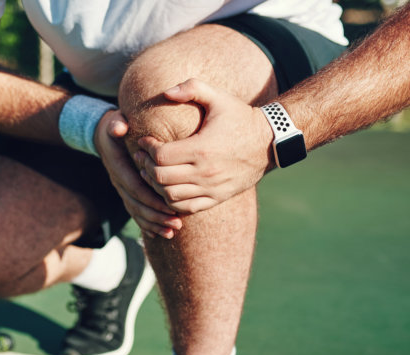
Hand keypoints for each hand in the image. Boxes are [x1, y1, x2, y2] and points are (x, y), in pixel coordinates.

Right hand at [94, 110, 182, 238]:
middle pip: (137, 205)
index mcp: (118, 167)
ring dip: (154, 223)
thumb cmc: (114, 126)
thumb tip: (119, 127)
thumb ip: (116, 124)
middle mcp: (118, 181)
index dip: (152, 199)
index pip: (136, 188)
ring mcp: (121, 189)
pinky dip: (147, 224)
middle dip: (157, 216)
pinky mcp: (126, 193)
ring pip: (136, 211)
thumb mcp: (114, 121)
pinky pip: (135, 212)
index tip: (170, 207)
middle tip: (176, 224)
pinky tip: (160, 233)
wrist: (102, 136)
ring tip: (172, 232)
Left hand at [133, 79, 276, 213]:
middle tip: (144, 156)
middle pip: (161, 177)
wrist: (270, 141)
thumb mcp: (219, 97)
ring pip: (169, 196)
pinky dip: (171, 201)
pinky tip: (168, 187)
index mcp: (202, 148)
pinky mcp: (217, 198)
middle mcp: (205, 172)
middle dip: (146, 166)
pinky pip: (185, 208)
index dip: (148, 148)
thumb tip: (166, 92)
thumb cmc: (240, 117)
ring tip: (152, 171)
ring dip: (156, 185)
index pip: (161, 156)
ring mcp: (211, 188)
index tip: (145, 141)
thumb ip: (192, 88)